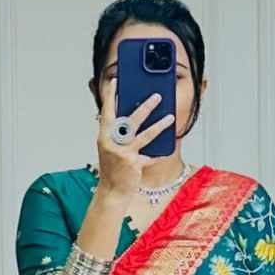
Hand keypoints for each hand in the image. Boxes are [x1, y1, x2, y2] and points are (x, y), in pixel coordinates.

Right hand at [94, 76, 175, 199]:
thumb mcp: (111, 149)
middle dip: (145, 107)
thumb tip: (135, 118)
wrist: (112, 192)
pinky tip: (167, 150)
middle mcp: (112, 142)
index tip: (116, 82)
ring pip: (145, 135)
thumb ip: (119, 134)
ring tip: (171, 117)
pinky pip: (150, 157)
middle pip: (131, 120)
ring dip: (159, 126)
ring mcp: (123, 153)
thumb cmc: (113, 169)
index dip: (111, 96)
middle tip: (157, 96)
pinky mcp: (133, 164)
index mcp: (104, 136)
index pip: (107, 112)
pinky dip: (158, 154)